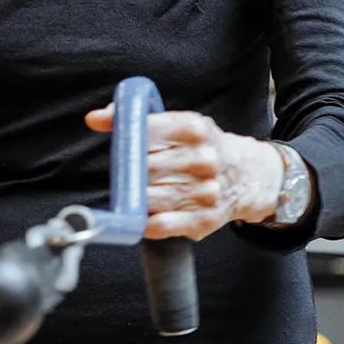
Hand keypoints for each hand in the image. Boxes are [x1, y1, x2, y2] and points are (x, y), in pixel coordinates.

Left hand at [84, 106, 283, 239]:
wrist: (248, 175)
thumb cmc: (201, 148)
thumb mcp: (175, 125)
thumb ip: (134, 120)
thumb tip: (94, 119)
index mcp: (192, 129)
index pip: (145, 132)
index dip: (126, 142)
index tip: (121, 147)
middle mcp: (203, 159)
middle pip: (144, 168)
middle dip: (130, 173)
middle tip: (129, 174)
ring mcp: (205, 191)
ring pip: (148, 197)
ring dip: (136, 199)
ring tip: (138, 194)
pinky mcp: (204, 218)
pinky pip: (161, 225)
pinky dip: (145, 224)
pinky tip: (143, 217)